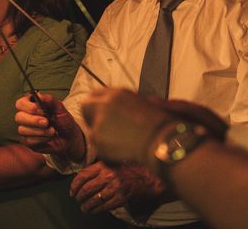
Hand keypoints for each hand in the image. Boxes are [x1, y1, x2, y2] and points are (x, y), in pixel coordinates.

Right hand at [14, 92, 84, 161]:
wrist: (70, 137)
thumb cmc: (64, 121)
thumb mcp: (60, 108)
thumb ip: (50, 100)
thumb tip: (39, 94)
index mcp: (31, 104)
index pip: (20, 103)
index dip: (30, 107)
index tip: (43, 110)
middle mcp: (25, 116)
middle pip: (18, 117)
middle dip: (34, 120)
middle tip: (47, 122)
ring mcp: (24, 129)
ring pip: (22, 130)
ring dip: (40, 131)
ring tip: (52, 131)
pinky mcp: (26, 141)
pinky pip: (27, 141)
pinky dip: (40, 139)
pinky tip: (49, 138)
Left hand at [70, 161, 165, 214]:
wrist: (147, 178)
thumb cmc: (129, 169)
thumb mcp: (112, 162)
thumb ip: (99, 167)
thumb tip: (83, 175)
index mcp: (103, 165)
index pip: (83, 176)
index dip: (74, 185)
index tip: (72, 191)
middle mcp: (107, 176)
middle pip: (86, 189)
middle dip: (79, 197)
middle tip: (77, 200)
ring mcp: (114, 188)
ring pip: (93, 200)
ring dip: (86, 206)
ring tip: (84, 208)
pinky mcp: (120, 198)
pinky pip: (103, 207)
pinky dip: (95, 210)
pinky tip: (93, 210)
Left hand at [82, 88, 226, 165]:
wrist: (162, 140)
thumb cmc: (159, 124)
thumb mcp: (142, 104)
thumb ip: (124, 104)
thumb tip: (116, 108)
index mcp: (117, 93)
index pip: (96, 94)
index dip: (97, 104)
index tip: (100, 112)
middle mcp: (105, 104)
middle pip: (86, 106)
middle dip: (91, 117)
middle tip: (102, 128)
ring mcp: (99, 122)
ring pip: (91, 130)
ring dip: (102, 138)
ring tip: (122, 145)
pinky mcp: (98, 140)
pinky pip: (98, 149)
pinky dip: (108, 154)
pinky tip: (123, 154)